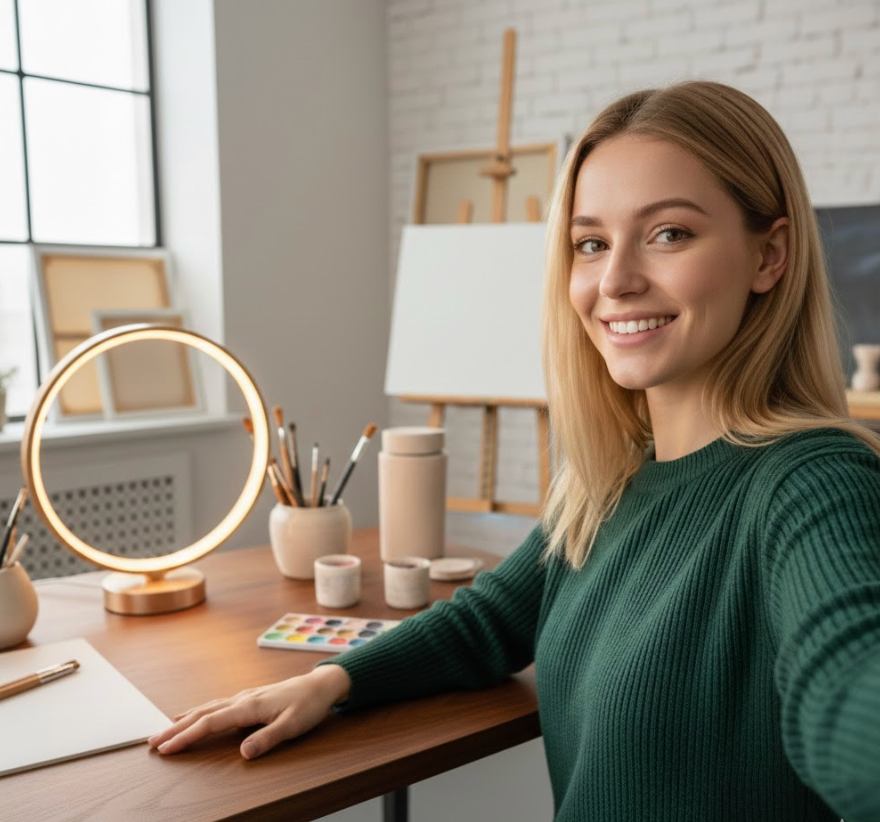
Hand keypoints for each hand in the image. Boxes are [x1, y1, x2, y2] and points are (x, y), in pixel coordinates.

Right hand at [147, 664, 350, 759]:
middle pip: (202, 715)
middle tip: (151, 742)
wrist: (320, 684)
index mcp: (249, 706)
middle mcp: (242, 699)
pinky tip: (193, 715)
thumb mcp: (293, 726)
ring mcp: (244, 697)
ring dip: (184, 720)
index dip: (186, 736)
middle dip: (175, 729)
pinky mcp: (248, 698)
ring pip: (207, 708)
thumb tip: (243, 753)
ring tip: (163, 730)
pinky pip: (216, 705)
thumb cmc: (308, 705)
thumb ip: (268, 739)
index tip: (165, 748)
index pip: (210, 723)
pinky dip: (199, 712)